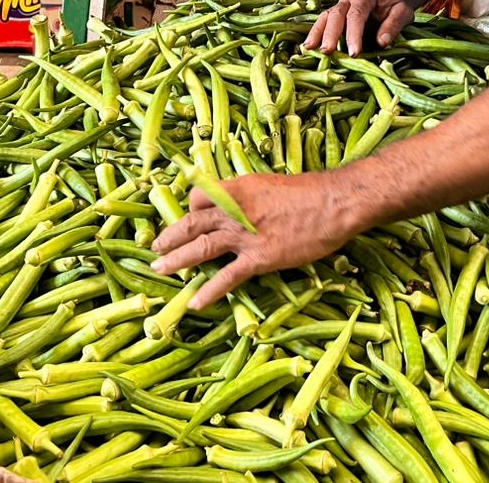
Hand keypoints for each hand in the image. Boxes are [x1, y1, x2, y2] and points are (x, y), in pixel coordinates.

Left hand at [151, 171, 360, 308]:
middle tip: (156, 247)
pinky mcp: (258, 259)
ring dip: (177, 260)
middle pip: (191, 224)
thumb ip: (249, 196)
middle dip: (171, 236)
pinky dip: (208, 291)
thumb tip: (240, 205)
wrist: (332, 204)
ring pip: (200, 249)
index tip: (186, 219)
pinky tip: (195, 302)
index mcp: (236, 189)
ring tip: (160, 269)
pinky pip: (227, 278)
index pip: (199, 198)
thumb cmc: (308, 192)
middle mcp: (233, 211)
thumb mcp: (270, 185)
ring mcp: (244, 236)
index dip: (190, 209)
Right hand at [303, 0, 414, 55]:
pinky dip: (315, 34)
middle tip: (327, 52)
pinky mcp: (335, 13)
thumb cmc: (396, 6)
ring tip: (310, 49)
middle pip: (336, 14)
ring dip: (317, 33)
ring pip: (325, 17)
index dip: (353, 34)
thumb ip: (393, 26)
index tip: (354, 53)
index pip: (357, 14)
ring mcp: (340, 4)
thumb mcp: (403, 13)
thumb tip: (382, 42)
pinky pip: (323, 22)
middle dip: (331, 34)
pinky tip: (309, 46)